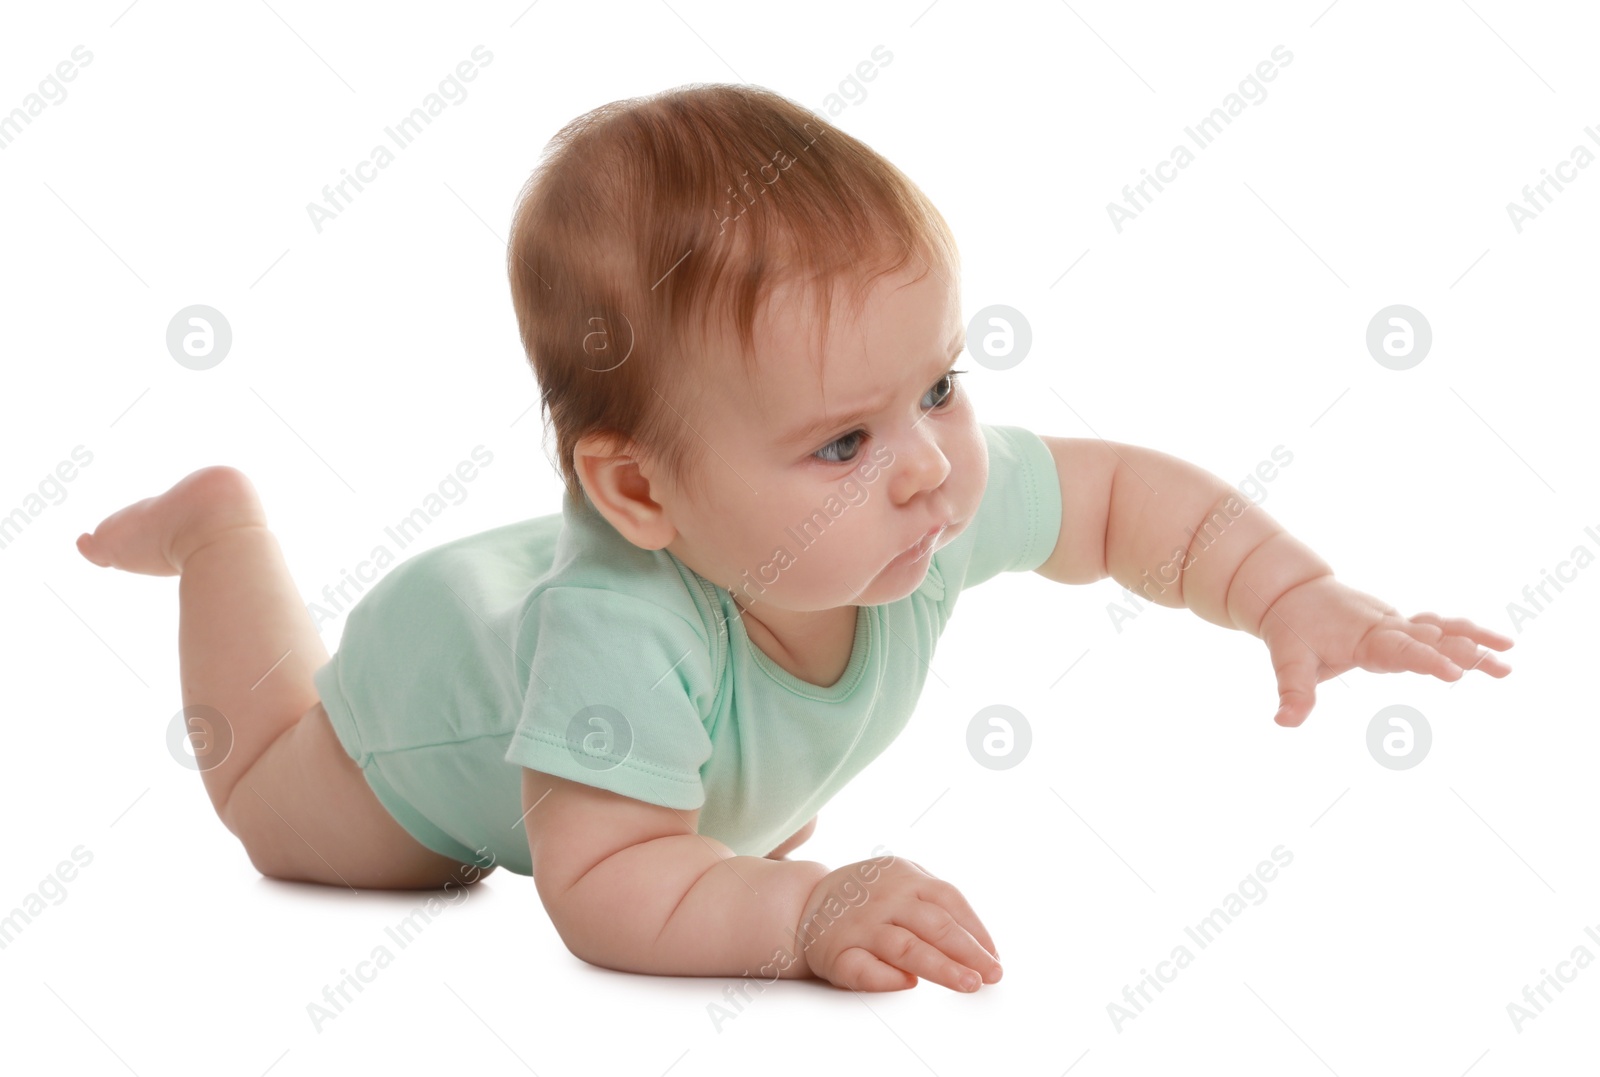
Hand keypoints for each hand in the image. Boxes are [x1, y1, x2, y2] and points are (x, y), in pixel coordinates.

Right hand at [796, 855, 1002, 992]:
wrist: (804, 902)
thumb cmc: (866, 896)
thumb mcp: (900, 879)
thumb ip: (934, 900)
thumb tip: (976, 940)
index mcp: (905, 877)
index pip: (950, 901)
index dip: (977, 930)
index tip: (994, 958)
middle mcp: (885, 900)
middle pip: (935, 925)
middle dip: (968, 951)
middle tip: (991, 975)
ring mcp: (861, 927)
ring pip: (906, 948)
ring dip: (941, 968)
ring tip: (968, 983)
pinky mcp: (838, 953)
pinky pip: (864, 968)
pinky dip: (887, 978)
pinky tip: (909, 984)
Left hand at [1256, 575, 1513, 726]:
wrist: (1291, 590)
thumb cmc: (1290, 626)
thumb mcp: (1286, 660)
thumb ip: (1293, 692)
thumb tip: (1283, 723)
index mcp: (1364, 638)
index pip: (1401, 650)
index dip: (1428, 661)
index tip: (1455, 673)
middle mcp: (1386, 627)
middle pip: (1433, 639)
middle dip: (1468, 654)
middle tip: (1503, 669)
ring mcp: (1395, 623)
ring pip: (1442, 627)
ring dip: (1475, 640)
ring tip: (1510, 655)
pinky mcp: (1399, 625)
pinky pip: (1437, 626)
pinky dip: (1464, 632)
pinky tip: (1491, 645)